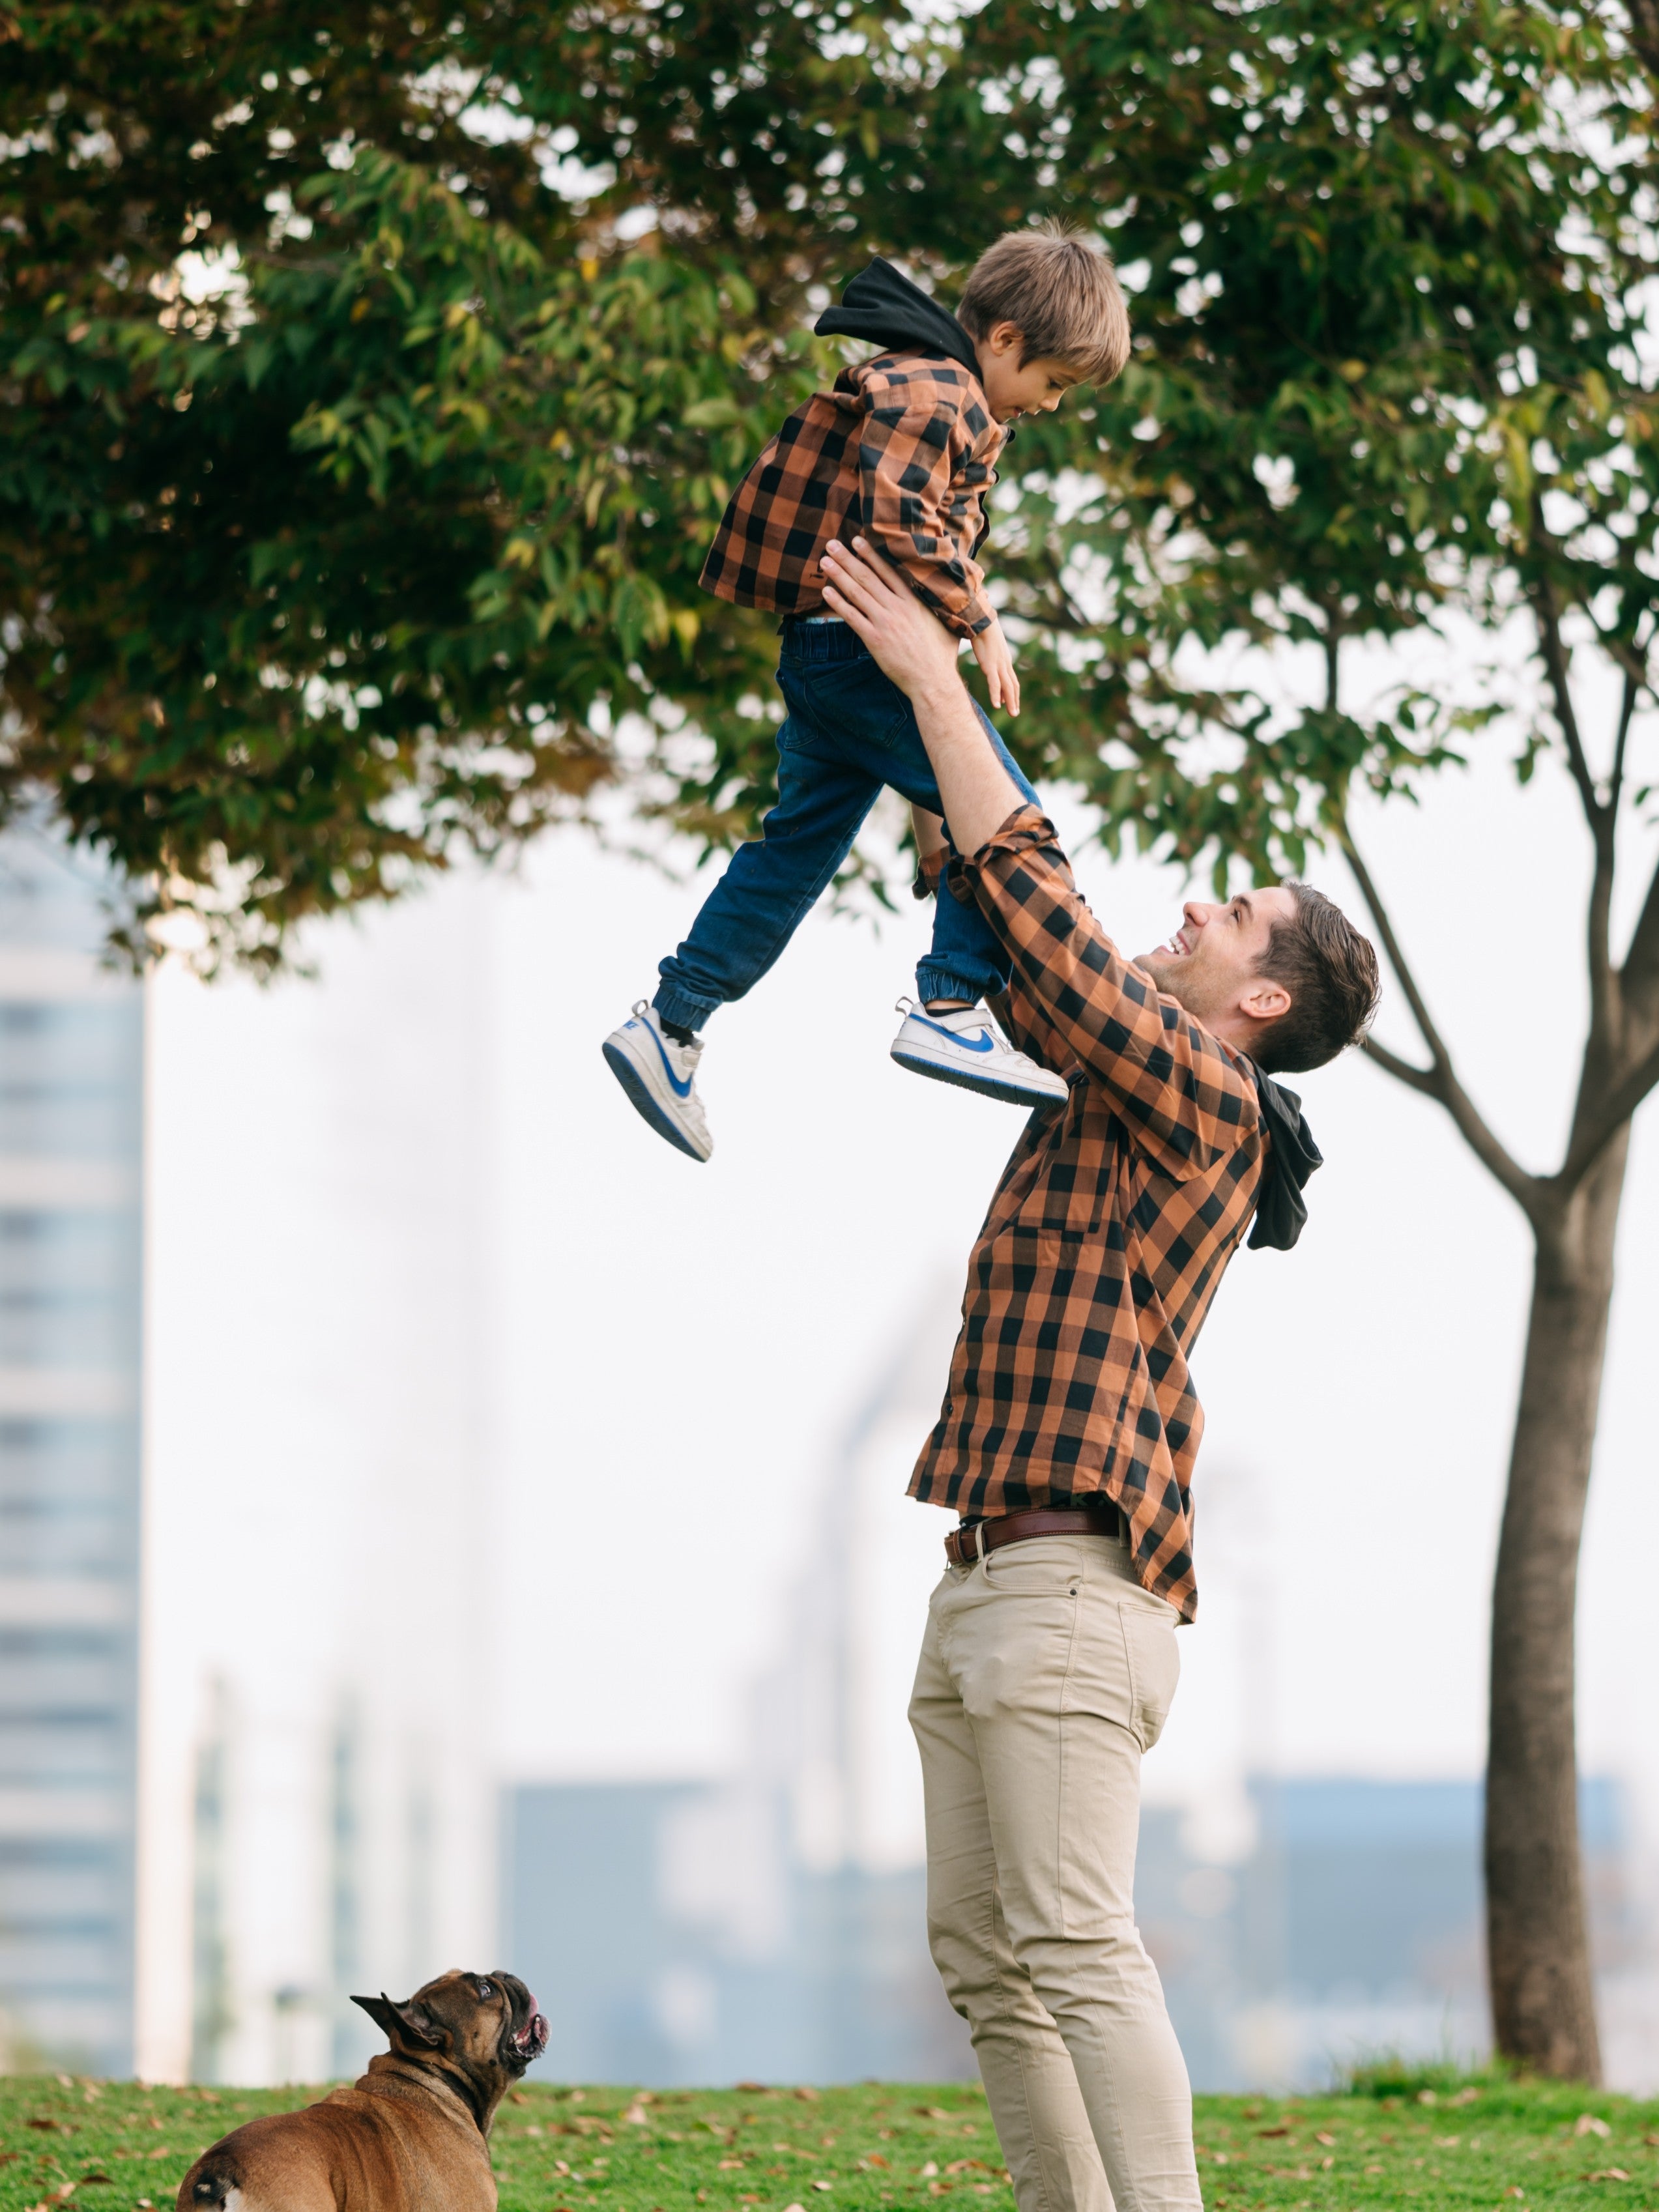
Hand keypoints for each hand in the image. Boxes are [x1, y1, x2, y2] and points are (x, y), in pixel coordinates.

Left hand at [820, 537, 962, 702]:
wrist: (933, 681)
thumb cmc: (942, 656)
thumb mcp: (948, 624)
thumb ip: (942, 606)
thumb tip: (961, 592)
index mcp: (914, 601)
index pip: (888, 572)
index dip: (871, 555)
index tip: (857, 541)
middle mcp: (898, 608)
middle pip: (868, 577)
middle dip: (848, 559)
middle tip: (831, 544)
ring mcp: (885, 623)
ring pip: (857, 593)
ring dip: (839, 575)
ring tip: (824, 562)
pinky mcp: (875, 640)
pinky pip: (853, 617)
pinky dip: (839, 604)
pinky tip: (826, 592)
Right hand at [971, 614, 1020, 716]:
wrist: (982, 621)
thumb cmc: (982, 632)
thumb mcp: (989, 648)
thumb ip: (990, 658)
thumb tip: (989, 666)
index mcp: (1004, 660)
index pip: (1012, 680)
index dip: (1013, 693)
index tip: (1012, 703)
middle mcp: (1004, 664)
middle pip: (1013, 685)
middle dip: (1014, 700)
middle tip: (1015, 713)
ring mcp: (998, 665)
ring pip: (1007, 687)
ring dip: (1010, 701)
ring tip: (1012, 713)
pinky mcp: (990, 665)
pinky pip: (995, 683)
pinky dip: (996, 695)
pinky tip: (996, 705)